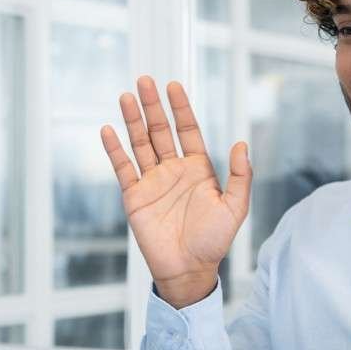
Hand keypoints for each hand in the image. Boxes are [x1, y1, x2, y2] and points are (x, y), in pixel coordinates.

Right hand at [102, 75, 251, 308]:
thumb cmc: (213, 241)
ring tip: (126, 96)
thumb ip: (241, 176)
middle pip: (161, 130)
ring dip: (133, 120)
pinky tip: (108, 130)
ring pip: (140, 143)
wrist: (188, 269)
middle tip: (144, 81)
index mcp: (198, 169)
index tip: (173, 86)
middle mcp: (173, 170)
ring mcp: (152, 182)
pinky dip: (115, 149)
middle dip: (153, 106)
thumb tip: (242, 144)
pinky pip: (123, 168)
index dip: (180, 108)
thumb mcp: (235, 208)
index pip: (187, 130)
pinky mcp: (134, 197)